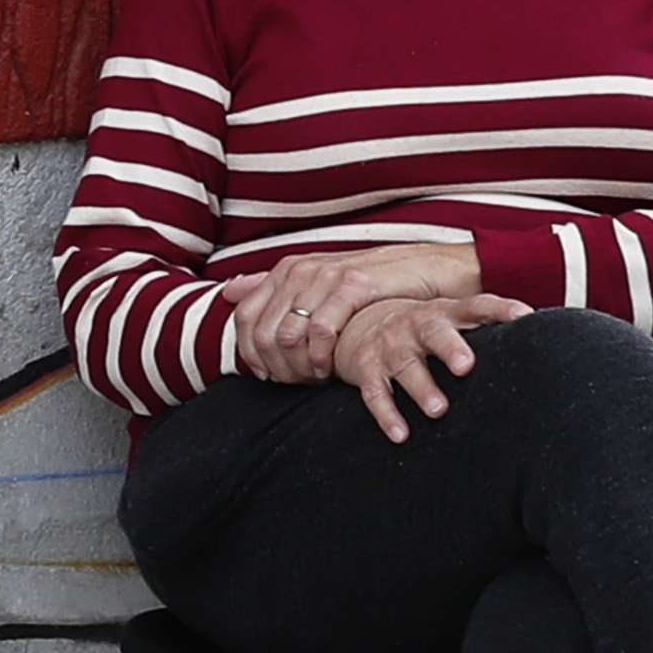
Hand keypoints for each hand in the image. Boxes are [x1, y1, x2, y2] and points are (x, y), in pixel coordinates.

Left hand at [226, 241, 485, 381]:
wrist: (423, 269)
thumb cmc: (369, 283)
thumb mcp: (317, 282)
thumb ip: (273, 287)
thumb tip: (230, 291)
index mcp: (285, 270)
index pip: (244, 316)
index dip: (249, 352)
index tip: (266, 375)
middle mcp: (299, 269)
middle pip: (263, 331)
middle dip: (275, 365)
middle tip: (294, 384)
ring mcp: (324, 275)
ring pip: (286, 334)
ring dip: (297, 366)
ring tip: (313, 379)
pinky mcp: (352, 285)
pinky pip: (320, 330)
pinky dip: (320, 356)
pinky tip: (330, 370)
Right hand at [332, 293, 531, 443]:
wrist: (356, 323)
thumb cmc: (421, 329)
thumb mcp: (449, 320)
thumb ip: (485, 326)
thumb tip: (543, 339)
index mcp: (444, 312)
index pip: (476, 306)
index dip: (500, 310)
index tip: (524, 317)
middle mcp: (416, 325)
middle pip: (435, 332)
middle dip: (450, 348)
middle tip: (466, 367)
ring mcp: (389, 346)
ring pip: (405, 365)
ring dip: (422, 388)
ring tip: (438, 410)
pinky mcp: (365, 368)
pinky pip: (374, 392)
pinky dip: (386, 414)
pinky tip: (401, 434)